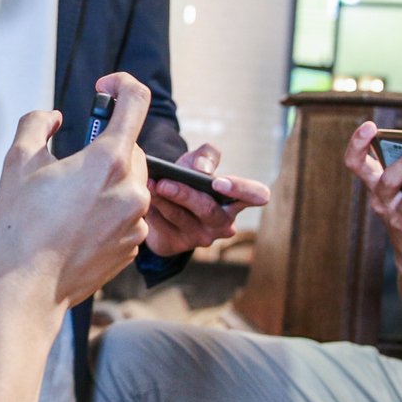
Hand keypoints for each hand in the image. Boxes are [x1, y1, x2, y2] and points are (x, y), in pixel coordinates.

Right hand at [0, 72, 152, 313]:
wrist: (26, 289)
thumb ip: (36, 124)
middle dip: (104, 148)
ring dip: (105, 183)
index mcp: (107, 161)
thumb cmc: (19, 228)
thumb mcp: (17, 163)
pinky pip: (127, 216)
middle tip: (71, 164)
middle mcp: (132, 190)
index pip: (136, 102)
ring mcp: (137, 222)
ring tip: (68, 204)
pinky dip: (108, 212)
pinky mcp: (133, 247)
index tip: (105, 89)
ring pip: (129, 184)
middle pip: (131, 148)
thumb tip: (53, 118)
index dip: (122, 86)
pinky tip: (76, 227)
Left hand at [142, 142, 269, 256]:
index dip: (243, 190)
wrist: (160, 201)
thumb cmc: (187, 178)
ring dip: (164, 201)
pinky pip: (162, 229)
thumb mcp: (197, 160)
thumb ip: (205, 156)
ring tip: (150, 185)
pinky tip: (144, 200)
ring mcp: (200, 238)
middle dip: (186, 195)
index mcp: (235, 200)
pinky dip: (152, 212)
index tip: (219, 182)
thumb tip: (202, 169)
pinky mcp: (175, 245)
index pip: (257, 195)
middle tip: (165, 182)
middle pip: (209, 210)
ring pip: (181, 219)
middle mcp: (223, 223)